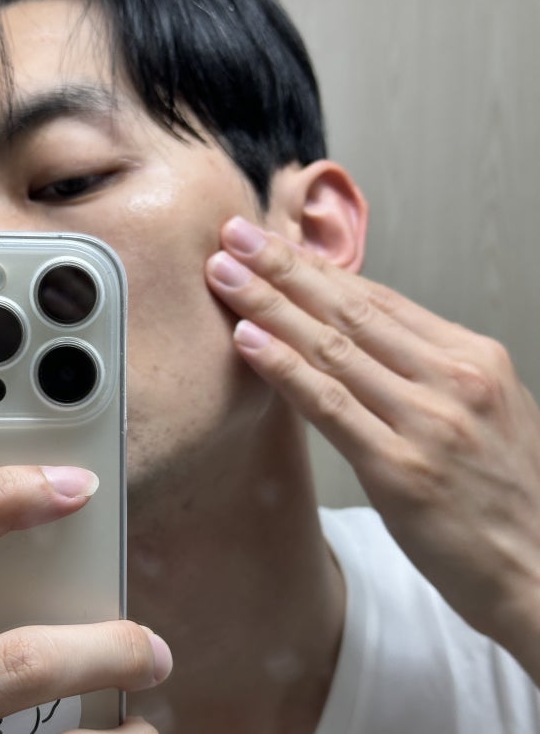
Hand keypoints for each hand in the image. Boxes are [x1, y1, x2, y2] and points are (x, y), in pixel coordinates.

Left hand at [206, 216, 539, 671]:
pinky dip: (285, 369)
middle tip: (234, 235)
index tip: (275, 244)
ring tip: (224, 274)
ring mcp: (427, 421)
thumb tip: (369, 348)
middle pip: (351, 309)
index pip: (381, 300)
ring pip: (334, 347)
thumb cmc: (509, 498)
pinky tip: (248, 341)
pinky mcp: (401, 469)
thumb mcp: (487, 415)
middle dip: (284, 268)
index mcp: (474, 358)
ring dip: (270, 306)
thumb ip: (433, 376)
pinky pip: (330, 405)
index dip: (319, 268)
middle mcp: (452, 378)